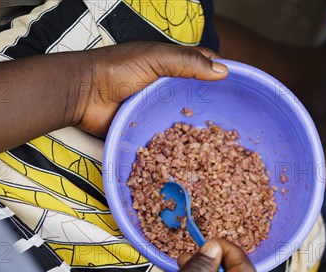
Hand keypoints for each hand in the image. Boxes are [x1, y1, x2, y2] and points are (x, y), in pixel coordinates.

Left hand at [68, 41, 227, 136]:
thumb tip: (223, 71)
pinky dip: (180, 150)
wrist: (82, 94)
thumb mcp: (155, 58)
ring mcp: (157, 113)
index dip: (222, 76)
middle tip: (236, 124)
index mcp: (171, 67)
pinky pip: (167, 142)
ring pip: (185, 123)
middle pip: (198, 99)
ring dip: (200, 134)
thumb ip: (188, 62)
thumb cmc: (116, 69)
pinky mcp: (147, 133)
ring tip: (224, 146)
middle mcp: (167, 91)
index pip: (204, 68)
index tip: (243, 88)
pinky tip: (196, 158)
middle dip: (214, 110)